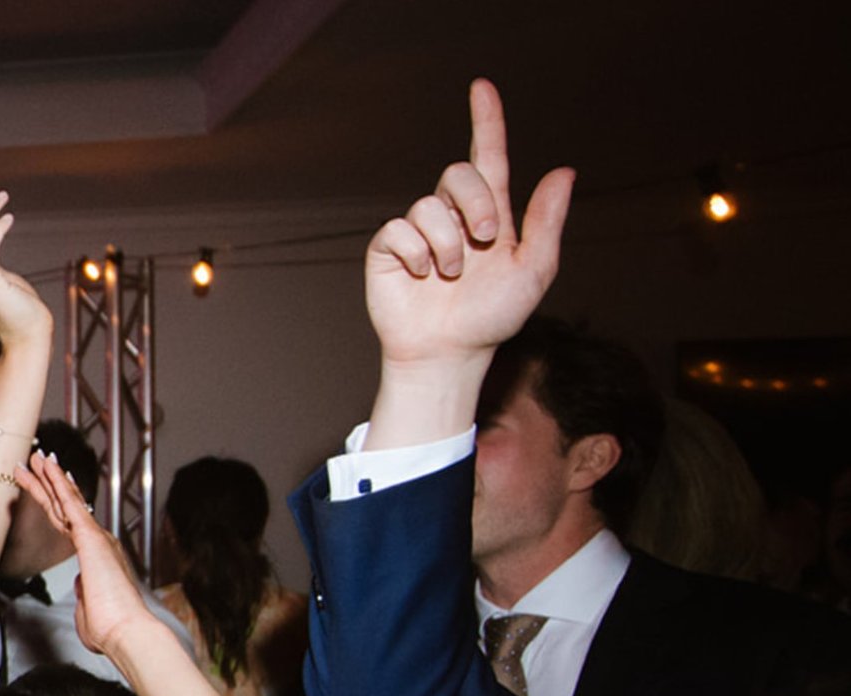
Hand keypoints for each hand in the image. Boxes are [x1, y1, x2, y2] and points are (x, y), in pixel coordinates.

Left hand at [13, 450, 159, 659]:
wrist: (126, 631)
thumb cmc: (110, 628)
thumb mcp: (88, 610)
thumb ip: (83, 597)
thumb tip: (82, 589)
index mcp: (94, 557)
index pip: (69, 524)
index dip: (57, 504)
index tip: (46, 488)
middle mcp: (98, 542)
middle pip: (66, 506)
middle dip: (49, 483)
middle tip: (35, 462)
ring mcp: (96, 537)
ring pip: (67, 500)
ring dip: (50, 477)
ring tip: (36, 456)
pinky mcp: (91, 538)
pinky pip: (71, 504)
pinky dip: (59, 483)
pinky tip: (48, 467)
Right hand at [366, 79, 572, 372]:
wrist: (448, 353)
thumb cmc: (492, 318)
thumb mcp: (534, 269)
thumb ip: (546, 221)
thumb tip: (564, 172)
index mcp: (489, 214)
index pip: (489, 156)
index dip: (486, 120)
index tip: (481, 86)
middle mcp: (453, 215)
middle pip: (459, 173)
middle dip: (476, 202)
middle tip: (485, 239)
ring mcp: (419, 231)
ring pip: (429, 205)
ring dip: (447, 243)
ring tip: (451, 275)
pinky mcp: (388, 249)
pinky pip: (399, 229)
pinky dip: (416, 254)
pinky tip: (421, 276)